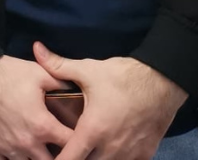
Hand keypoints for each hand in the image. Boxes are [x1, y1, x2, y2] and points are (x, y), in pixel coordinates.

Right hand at [0, 54, 74, 158]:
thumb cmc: (6, 73)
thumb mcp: (37, 73)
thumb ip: (60, 84)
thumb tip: (77, 90)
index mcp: (42, 126)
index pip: (72, 145)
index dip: (78, 143)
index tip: (78, 139)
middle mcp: (27, 144)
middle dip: (58, 156)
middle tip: (57, 146)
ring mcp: (7, 149)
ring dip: (35, 159)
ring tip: (37, 150)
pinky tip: (17, 154)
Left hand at [34, 41, 187, 159]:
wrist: (161, 82)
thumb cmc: (121, 77)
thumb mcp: (87, 69)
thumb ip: (58, 65)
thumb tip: (36, 49)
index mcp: (93, 130)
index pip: (71, 159)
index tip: (49, 157)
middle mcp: (111, 148)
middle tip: (67, 149)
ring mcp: (130, 154)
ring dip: (96, 159)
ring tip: (85, 150)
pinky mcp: (145, 154)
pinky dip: (116, 159)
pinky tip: (107, 151)